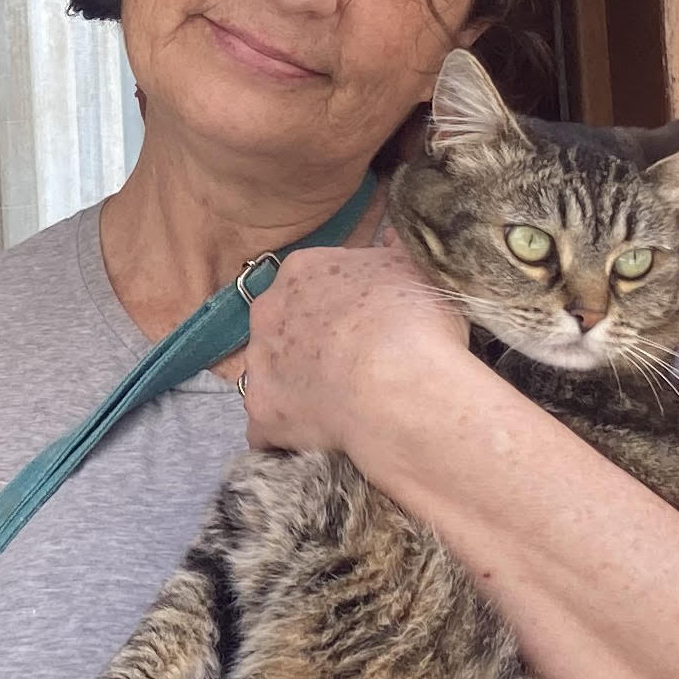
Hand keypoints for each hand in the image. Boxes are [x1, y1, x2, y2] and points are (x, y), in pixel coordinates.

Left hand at [237, 234, 462, 456]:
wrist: (396, 384)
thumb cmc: (414, 321)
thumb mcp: (418, 269)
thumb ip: (396, 251)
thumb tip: (388, 238)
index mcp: (304, 270)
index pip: (311, 282)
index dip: (339, 305)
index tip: (364, 323)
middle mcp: (269, 312)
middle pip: (283, 325)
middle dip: (309, 343)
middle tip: (352, 364)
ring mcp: (260, 364)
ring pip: (272, 374)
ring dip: (297, 387)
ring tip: (341, 406)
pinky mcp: (261, 413)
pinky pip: (268, 427)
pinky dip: (288, 434)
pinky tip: (320, 440)